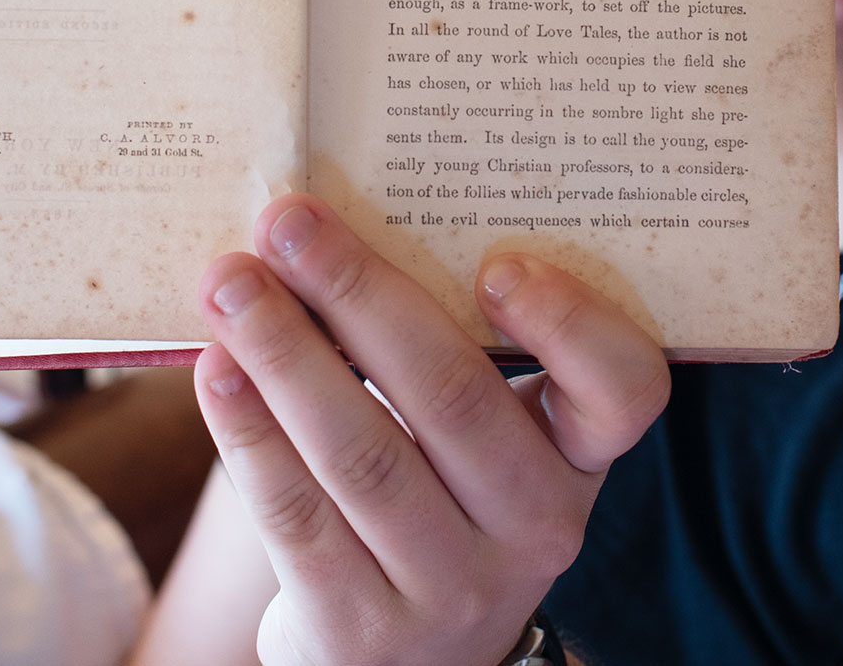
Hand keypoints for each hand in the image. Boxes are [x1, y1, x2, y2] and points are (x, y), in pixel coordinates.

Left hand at [194, 193, 670, 665]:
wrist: (403, 654)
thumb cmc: (437, 495)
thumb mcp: (483, 441)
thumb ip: (448, 349)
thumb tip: (333, 224)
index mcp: (579, 457)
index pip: (625, 390)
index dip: (568, 324)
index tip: (494, 262)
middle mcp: (536, 528)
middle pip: (453, 398)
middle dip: (359, 294)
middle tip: (288, 221)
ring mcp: (452, 588)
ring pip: (363, 454)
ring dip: (284, 353)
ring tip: (229, 283)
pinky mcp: (361, 628)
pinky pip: (297, 517)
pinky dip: (250, 433)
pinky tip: (217, 370)